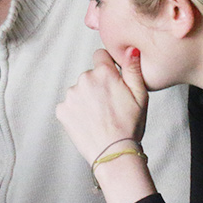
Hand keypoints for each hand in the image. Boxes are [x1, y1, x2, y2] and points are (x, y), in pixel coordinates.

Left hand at [56, 47, 149, 163]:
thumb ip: (133, 69)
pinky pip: (69, 105)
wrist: (113, 153)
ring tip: (99, 117)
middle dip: (97, 85)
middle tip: (109, 106)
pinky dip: (76, 112)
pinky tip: (88, 123)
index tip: (112, 81)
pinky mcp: (61, 110)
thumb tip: (130, 48)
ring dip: (86, 99)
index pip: (100, 55)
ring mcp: (71, 95)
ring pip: (79, 91)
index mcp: (104, 73)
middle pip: (90, 75)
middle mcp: (84, 79)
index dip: (107, 66)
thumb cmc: (130, 126)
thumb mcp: (141, 95)